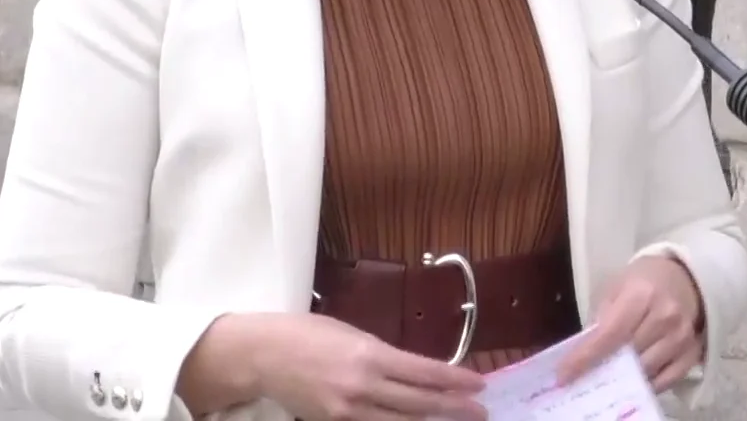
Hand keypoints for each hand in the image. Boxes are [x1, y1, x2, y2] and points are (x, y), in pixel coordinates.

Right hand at [182, 312, 485, 420]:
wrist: (264, 356)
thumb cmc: (308, 334)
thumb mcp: (353, 334)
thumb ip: (384, 355)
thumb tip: (416, 370)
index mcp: (370, 355)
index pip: (424, 372)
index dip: (455, 380)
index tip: (479, 384)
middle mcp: (363, 386)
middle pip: (419, 403)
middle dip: (454, 407)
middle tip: (481, 410)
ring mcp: (348, 412)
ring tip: (458, 419)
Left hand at [557, 255, 703, 392]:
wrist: (685, 277)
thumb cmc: (643, 281)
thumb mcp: (615, 287)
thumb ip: (600, 317)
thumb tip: (584, 352)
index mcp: (641, 294)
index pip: (610, 334)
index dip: (586, 357)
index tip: (564, 375)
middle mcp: (665, 316)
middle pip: (629, 355)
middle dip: (604, 368)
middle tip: (585, 377)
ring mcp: (682, 336)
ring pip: (646, 370)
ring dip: (625, 377)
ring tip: (610, 377)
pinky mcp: (693, 351)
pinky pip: (667, 380)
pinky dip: (649, 384)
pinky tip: (635, 380)